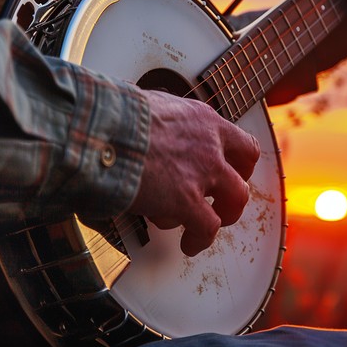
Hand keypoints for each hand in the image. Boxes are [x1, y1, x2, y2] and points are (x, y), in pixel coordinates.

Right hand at [129, 90, 259, 256]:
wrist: (100, 128)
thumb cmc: (114, 114)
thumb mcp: (151, 103)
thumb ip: (164, 118)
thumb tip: (149, 124)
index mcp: (201, 118)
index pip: (237, 138)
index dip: (236, 158)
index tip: (227, 167)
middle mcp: (209, 143)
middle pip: (246, 165)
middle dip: (235, 183)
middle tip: (222, 197)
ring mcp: (202, 171)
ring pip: (236, 198)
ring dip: (224, 213)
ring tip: (205, 225)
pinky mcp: (187, 200)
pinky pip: (208, 227)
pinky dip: (200, 239)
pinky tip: (188, 243)